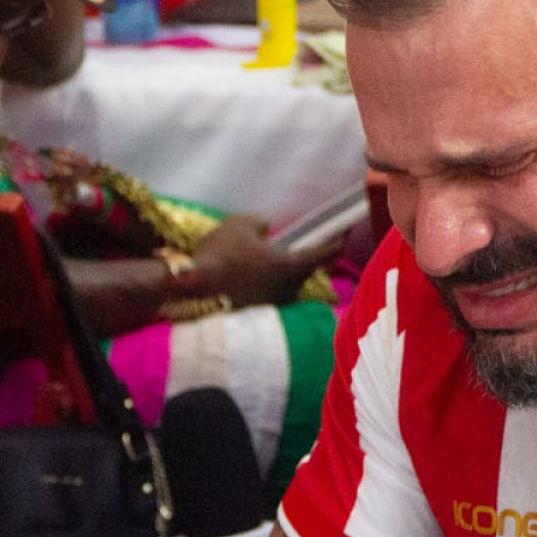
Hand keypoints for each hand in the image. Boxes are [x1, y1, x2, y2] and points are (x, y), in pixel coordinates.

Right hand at [193, 216, 341, 309]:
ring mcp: (272, 304)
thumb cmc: (219, 254)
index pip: (322, 253)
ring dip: (286, 273)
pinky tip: (255, 276)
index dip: (335, 241)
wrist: (193, 289)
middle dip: (308, 259)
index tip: (344, 233)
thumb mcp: (238, 225)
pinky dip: (269, 283)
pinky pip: (272, 293)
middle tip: (309, 246)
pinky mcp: (258, 313)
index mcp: (289, 265)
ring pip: (288, 284)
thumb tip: (266, 227)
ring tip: (273, 261)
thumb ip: (258, 222)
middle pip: (306, 271)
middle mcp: (287, 289)